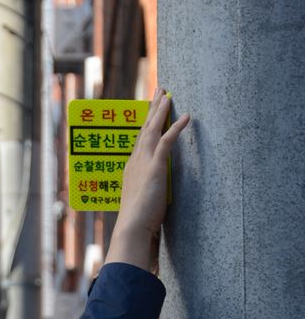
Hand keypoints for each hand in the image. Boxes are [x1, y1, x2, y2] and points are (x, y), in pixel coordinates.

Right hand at [105, 87, 189, 270]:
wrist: (133, 227)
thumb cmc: (138, 221)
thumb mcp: (142, 202)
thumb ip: (148, 193)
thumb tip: (153, 196)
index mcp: (132, 169)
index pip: (140, 140)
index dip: (146, 124)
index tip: (151, 111)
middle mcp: (135, 161)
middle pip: (144, 129)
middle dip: (152, 109)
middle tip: (160, 91)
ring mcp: (143, 163)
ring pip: (152, 130)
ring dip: (161, 110)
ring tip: (168, 94)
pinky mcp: (155, 167)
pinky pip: (166, 141)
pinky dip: (176, 128)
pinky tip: (186, 117)